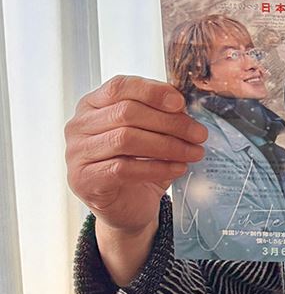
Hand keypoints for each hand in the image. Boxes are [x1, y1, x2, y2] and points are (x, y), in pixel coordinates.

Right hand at [65, 74, 207, 236]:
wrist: (126, 206)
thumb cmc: (137, 164)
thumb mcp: (149, 132)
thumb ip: (159, 114)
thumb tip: (181, 104)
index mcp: (92, 105)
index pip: (119, 87)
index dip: (152, 92)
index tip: (181, 103)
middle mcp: (79, 126)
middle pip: (126, 113)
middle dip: (170, 122)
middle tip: (199, 134)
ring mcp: (77, 153)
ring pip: (126, 139)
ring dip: (168, 145)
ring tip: (194, 152)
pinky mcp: (84, 180)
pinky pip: (124, 168)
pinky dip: (157, 167)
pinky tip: (178, 168)